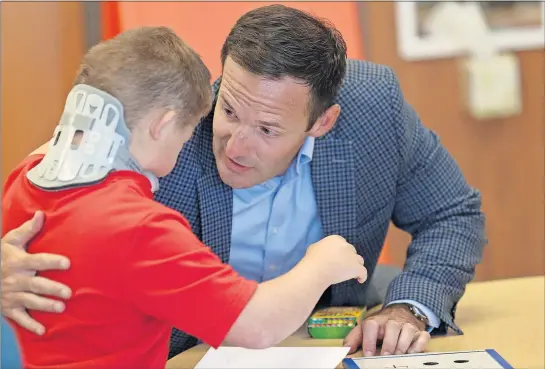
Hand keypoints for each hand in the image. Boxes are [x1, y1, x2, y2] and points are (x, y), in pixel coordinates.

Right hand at [1, 211, 71, 334]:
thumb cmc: (1, 256)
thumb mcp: (10, 241)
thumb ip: (27, 230)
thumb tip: (41, 214)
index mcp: (19, 262)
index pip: (37, 261)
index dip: (52, 262)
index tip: (67, 263)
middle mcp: (16, 279)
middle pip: (36, 285)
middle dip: (52, 289)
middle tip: (68, 293)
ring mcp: (11, 295)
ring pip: (30, 301)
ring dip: (45, 305)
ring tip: (61, 307)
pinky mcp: (8, 308)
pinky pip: (19, 318)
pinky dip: (30, 325)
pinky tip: (43, 330)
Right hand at [305, 235, 366, 284]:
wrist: (316, 270)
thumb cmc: (312, 259)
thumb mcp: (314, 247)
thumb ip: (322, 247)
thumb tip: (322, 251)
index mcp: (337, 239)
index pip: (343, 244)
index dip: (341, 252)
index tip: (337, 258)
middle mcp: (346, 246)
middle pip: (352, 251)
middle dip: (348, 258)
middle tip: (342, 266)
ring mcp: (353, 257)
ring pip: (359, 260)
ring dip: (355, 265)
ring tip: (350, 272)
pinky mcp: (356, 268)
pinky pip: (363, 272)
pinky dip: (362, 276)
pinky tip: (359, 280)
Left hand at [343, 304, 430, 355]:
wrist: (402, 311)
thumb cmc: (382, 324)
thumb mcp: (366, 328)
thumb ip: (355, 337)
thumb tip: (346, 350)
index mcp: (377, 320)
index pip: (371, 325)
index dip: (369, 340)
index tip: (369, 353)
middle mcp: (392, 321)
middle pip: (391, 328)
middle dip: (389, 345)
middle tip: (386, 356)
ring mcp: (407, 325)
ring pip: (407, 332)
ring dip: (402, 346)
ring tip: (397, 355)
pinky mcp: (420, 331)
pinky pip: (422, 337)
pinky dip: (418, 346)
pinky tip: (411, 352)